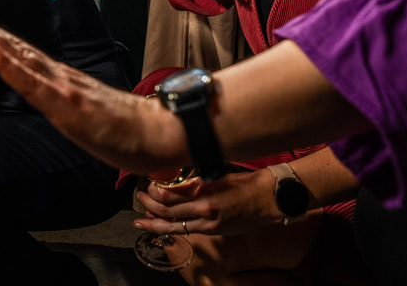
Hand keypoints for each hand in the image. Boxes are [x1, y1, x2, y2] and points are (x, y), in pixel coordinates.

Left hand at [0, 1, 187, 175]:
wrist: (162, 134)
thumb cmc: (129, 130)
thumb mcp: (89, 117)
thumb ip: (73, 105)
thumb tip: (60, 103)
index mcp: (61, 81)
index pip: (21, 55)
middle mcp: (57, 76)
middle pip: (12, 47)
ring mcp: (60, 86)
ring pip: (15, 56)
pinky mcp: (64, 102)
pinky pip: (28, 80)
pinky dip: (5, 61)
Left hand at [135, 169, 278, 236]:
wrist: (267, 199)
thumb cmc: (245, 183)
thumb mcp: (217, 176)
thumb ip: (196, 182)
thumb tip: (175, 182)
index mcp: (205, 193)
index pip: (171, 196)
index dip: (155, 193)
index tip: (148, 186)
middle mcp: (205, 211)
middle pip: (168, 213)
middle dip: (149, 207)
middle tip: (139, 200)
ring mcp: (209, 224)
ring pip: (175, 227)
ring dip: (156, 223)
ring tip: (142, 221)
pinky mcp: (214, 230)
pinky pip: (188, 230)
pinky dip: (173, 228)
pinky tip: (163, 227)